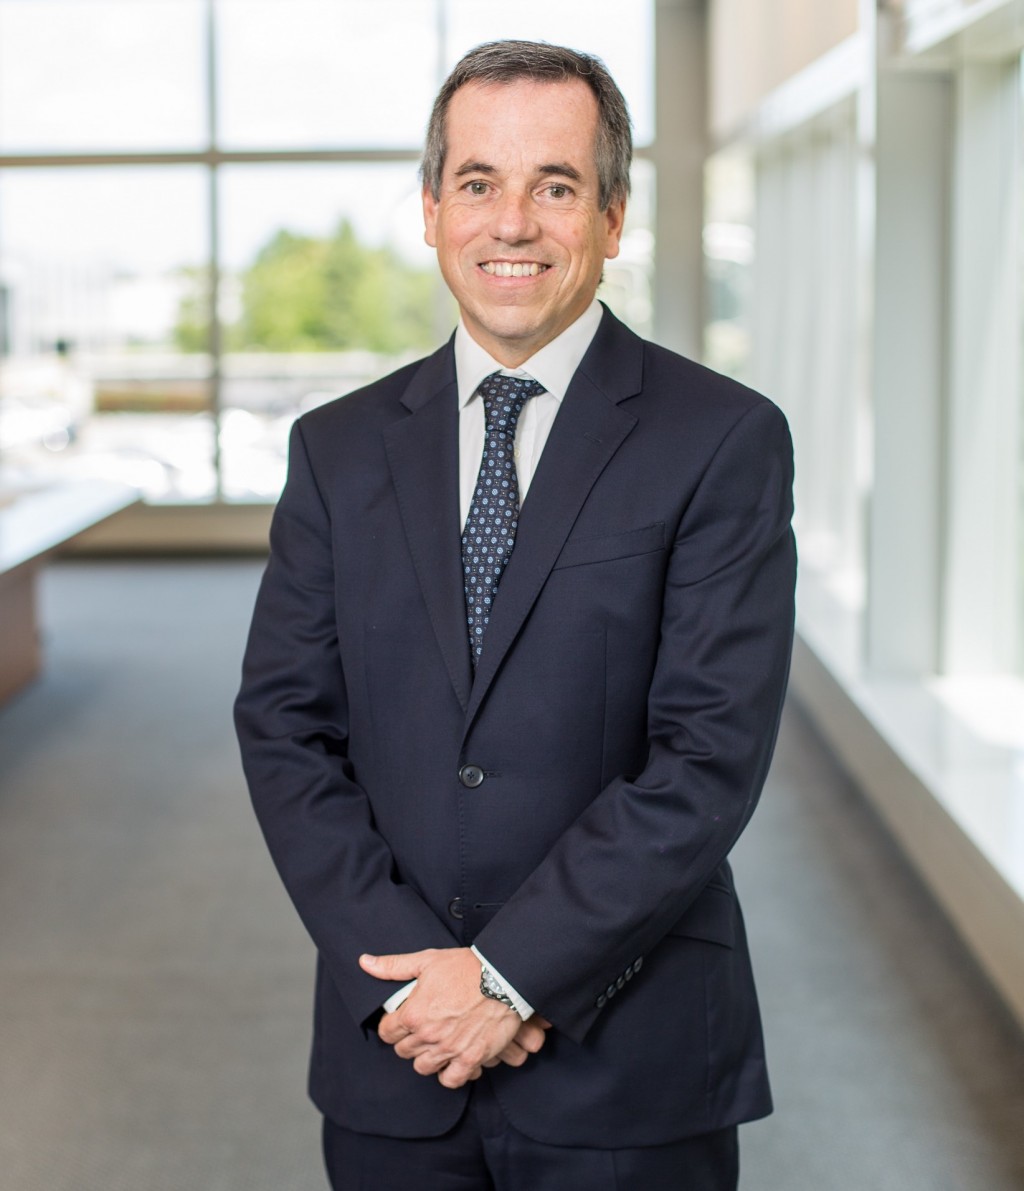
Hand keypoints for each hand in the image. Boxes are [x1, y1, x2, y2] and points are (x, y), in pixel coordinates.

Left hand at [359, 948, 545, 1087]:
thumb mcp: (426, 961)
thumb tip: (364, 962)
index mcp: (413, 1013)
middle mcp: (428, 1035)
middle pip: (404, 1051)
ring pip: (423, 1068)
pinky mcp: (470, 1059)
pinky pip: (451, 1080)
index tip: (400, 1022)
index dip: (392, 1026)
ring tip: (436, 1044)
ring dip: (427, 1057)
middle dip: (408, 1041)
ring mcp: (449, 1049)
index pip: (387, 1032)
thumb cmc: (465, 967)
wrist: (503, 977)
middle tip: (421, 1030)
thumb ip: (393, 966)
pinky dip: (450, 1073)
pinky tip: (454, 1060)